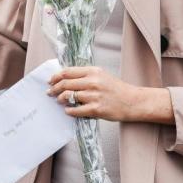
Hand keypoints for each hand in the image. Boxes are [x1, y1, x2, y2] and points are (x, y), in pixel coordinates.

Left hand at [47, 66, 172, 122]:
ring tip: (59, 101)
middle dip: (54, 89)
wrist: (133, 101)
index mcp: (93, 71)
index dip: (55, 77)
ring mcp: (94, 96)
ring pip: (69, 97)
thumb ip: (85, 75)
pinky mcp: (96, 109)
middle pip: (65, 84)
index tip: (50, 81)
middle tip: (50, 93)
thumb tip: (65, 78)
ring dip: (60, 99)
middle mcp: (93, 82)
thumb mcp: (101, 75)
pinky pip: (76, 110)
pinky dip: (69, 111)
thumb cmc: (116, 89)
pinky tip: (68, 111)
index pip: (67, 72)